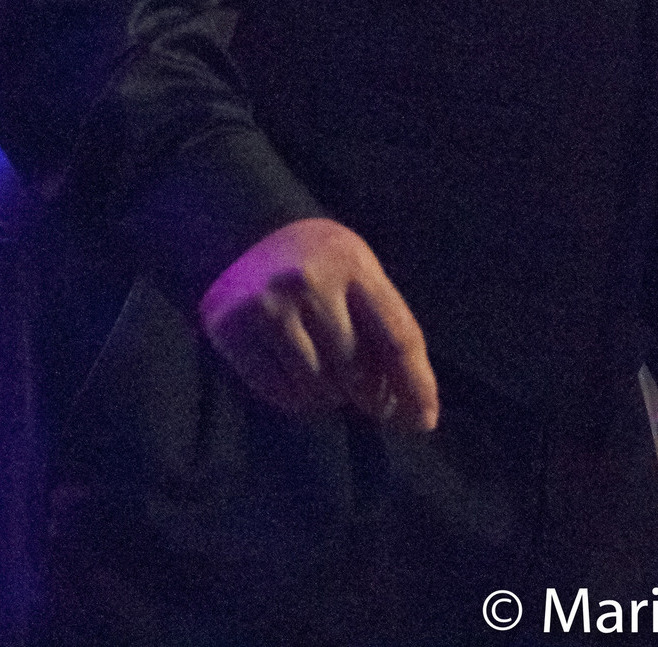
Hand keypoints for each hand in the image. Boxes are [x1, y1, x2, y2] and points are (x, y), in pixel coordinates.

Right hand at [198, 216, 438, 429]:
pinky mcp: (233, 331)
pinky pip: (281, 394)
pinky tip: (298, 376)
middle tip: (367, 396)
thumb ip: (387, 328)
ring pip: (319, 388)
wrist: (249, 235)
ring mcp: (269, 307)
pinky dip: (298, 399)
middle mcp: (310, 282)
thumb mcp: (360, 274)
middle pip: (357, 369)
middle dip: (368, 393)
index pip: (397, 336)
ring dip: (331, 397)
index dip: (416, 384)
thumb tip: (415, 411)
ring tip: (328, 376)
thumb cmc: (321, 263)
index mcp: (352, 263)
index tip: (425, 422)